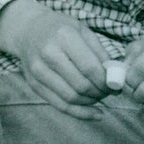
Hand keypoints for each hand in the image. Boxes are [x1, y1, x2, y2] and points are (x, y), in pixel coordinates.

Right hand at [0, 0, 109, 118]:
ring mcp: (38, 71)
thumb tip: (115, 77)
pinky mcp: (34, 84)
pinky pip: (60, 105)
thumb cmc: (60, 29)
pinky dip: (80, 113)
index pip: (89, 67)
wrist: (28, 30)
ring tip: (100, 96)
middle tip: (109, 92)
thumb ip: (100, 52)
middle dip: (100, 93)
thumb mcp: (82, 30)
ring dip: (91, 102)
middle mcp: (48, 53)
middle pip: (80, 85)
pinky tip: (95, 113)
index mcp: (64, 36)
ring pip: (71, 98)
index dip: (105, 81)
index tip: (115, 85)